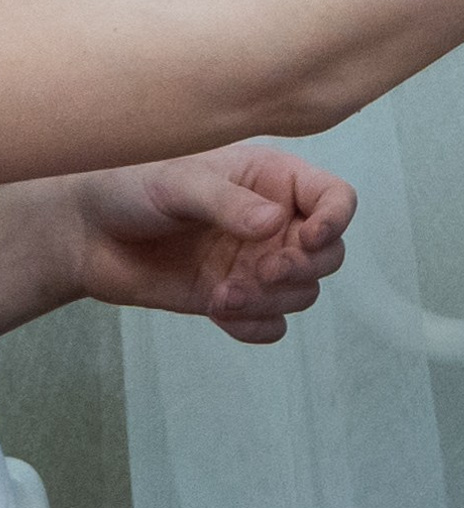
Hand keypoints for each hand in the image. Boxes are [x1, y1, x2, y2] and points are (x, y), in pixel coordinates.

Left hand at [73, 144, 354, 343]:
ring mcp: (255, 264)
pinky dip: (255, 326)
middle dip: (303, 268)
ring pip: (303, 293)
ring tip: (222, 296)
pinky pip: (270, 325)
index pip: (336, 199)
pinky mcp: (232, 299)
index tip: (311, 237)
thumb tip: (274, 224)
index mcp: (274, 181)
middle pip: (330, 255)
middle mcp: (275, 224)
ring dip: (272, 301)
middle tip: (262, 271)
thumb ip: (227, 202)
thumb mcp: (180, 182)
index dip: (337, 219)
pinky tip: (218, 310)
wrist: (83, 231)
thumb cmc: (131, 185)